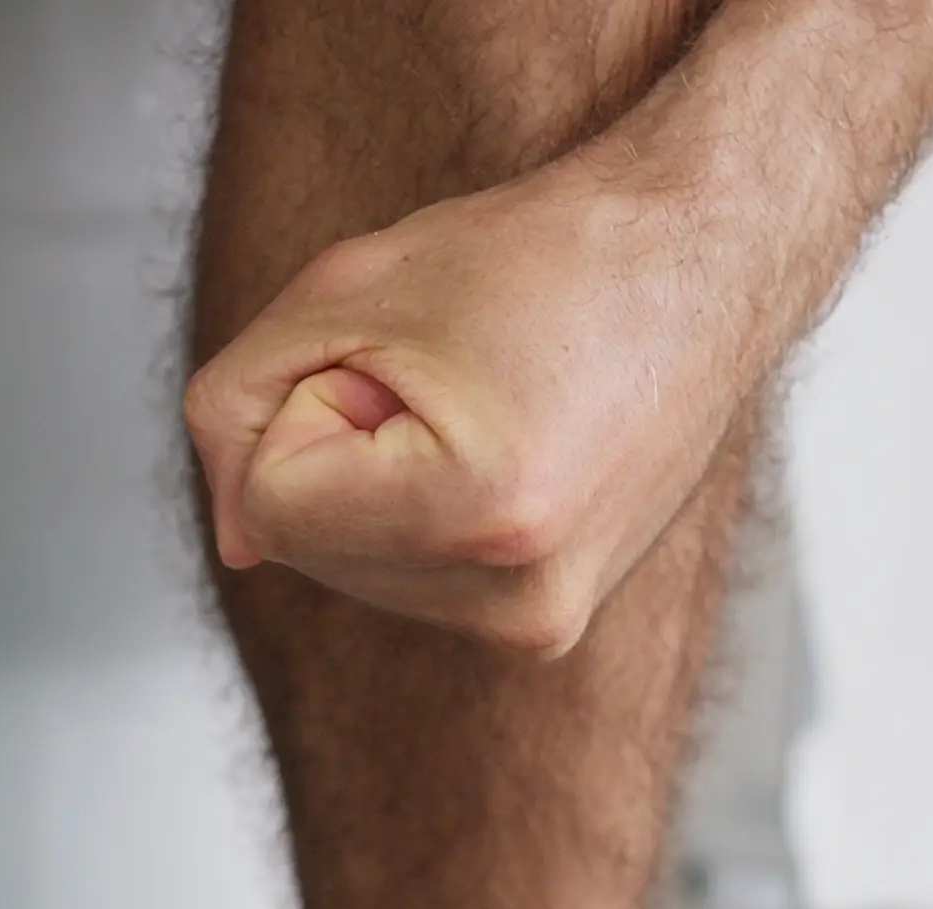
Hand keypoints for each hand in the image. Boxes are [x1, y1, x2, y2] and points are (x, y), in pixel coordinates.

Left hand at [184, 169, 772, 656]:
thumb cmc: (537, 257)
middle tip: (454, 380)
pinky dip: (421, 514)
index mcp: (479, 515)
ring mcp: (543, 625)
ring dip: (381, 485)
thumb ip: (239, 408)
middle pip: (304, 551)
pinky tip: (504, 454)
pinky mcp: (549, 627)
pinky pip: (406, 580)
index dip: (312, 405)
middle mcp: (521, 599)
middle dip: (343, 452)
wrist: (698, 265)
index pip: (269, 503)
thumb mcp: (343, 291)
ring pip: (349, 572)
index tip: (409, 359)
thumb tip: (234, 541)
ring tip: (488, 413)